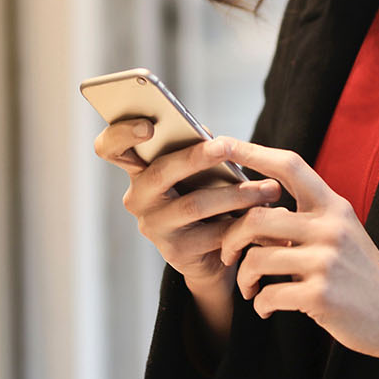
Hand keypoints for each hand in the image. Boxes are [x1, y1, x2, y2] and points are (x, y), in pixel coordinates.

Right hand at [92, 122, 282, 286]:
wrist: (210, 253)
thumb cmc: (203, 196)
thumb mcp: (196, 170)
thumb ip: (193, 147)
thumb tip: (203, 131)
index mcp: (137, 169)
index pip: (110, 148)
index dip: (121, 133)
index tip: (149, 125)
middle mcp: (137, 198)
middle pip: (160, 173)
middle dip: (196, 157)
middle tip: (226, 146)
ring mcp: (153, 226)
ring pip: (194, 204)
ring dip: (236, 194)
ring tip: (268, 189)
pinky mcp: (175, 251)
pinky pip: (213, 234)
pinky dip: (242, 222)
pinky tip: (264, 215)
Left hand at [217, 139, 378, 372]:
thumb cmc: (360, 274)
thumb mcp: (340, 234)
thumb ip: (304, 219)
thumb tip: (253, 210)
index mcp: (333, 207)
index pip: (289, 166)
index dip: (252, 152)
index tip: (221, 143)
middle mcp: (330, 228)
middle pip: (257, 218)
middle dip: (231, 238)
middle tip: (228, 256)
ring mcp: (326, 261)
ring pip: (256, 258)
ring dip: (244, 277)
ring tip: (250, 289)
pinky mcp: (321, 296)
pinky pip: (268, 295)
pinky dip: (260, 304)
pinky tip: (266, 307)